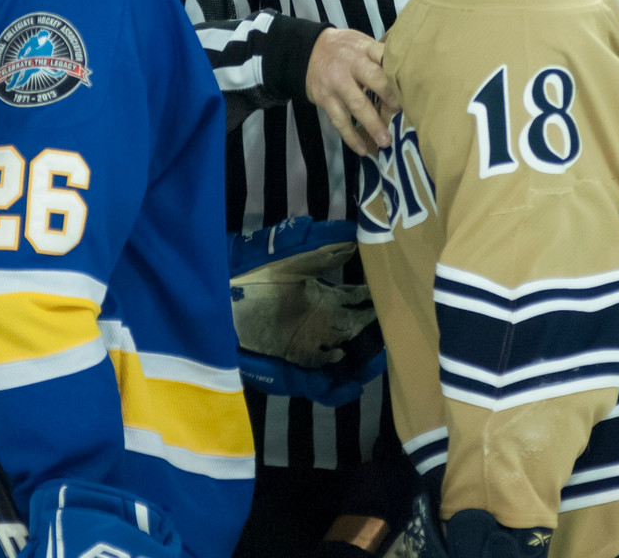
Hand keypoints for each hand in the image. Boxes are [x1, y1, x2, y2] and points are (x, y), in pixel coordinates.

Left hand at [229, 218, 385, 405]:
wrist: (218, 290)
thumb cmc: (256, 265)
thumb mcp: (292, 250)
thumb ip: (325, 243)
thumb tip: (358, 234)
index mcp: (324, 297)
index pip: (361, 303)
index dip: (380, 305)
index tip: (400, 304)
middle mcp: (322, 323)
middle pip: (359, 334)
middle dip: (378, 338)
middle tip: (398, 338)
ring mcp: (308, 347)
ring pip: (346, 360)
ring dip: (362, 364)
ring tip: (376, 361)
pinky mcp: (290, 367)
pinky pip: (319, 382)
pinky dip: (336, 385)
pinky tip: (347, 375)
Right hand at [305, 28, 399, 155]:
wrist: (307, 51)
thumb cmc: (344, 49)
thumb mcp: (362, 43)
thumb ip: (380, 57)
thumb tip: (411, 77)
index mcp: (364, 49)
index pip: (385, 58)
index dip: (399, 73)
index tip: (414, 88)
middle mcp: (351, 65)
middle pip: (374, 79)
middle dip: (390, 97)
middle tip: (403, 112)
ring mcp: (337, 83)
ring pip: (357, 105)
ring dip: (372, 125)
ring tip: (386, 142)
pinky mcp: (325, 99)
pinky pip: (340, 121)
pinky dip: (351, 137)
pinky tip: (363, 150)